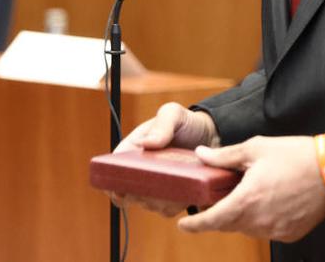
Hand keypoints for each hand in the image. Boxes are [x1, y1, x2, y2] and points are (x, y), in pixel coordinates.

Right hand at [110, 102, 220, 216]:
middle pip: (129, 192)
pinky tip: (186, 193)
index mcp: (132, 149)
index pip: (113, 170)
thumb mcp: (173, 114)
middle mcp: (140, 170)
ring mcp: (155, 186)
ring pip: (147, 204)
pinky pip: (166, 209)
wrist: (211, 135)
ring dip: (159, 201)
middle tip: (159, 186)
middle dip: (140, 194)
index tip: (120, 191)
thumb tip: (146, 144)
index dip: (112, 183)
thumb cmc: (186, 122)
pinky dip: (174, 205)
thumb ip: (162, 124)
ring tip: (178, 186)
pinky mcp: (171, 197)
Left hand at [178, 135, 324, 242]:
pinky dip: (261, 220)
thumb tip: (201, 155)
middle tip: (217, 199)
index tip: (183, 224)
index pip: (212, 220)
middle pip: (228, 224)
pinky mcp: (290, 234)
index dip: (195, 224)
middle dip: (219, 215)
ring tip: (247, 194)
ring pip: (247, 228)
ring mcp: (276, 230)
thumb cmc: (294, 155)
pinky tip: (268, 201)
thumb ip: (224, 156)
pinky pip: (266, 230)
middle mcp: (259, 220)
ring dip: (241, 216)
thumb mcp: (255, 149)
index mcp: (247, 199)